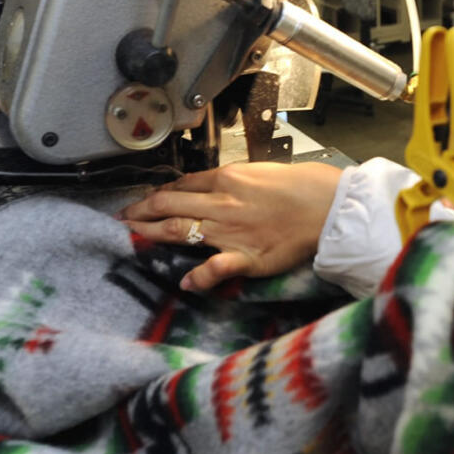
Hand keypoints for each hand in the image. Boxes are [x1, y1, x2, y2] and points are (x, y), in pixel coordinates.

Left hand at [118, 162, 343, 291]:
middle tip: (123, 218)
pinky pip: (215, 268)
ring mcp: (231, 231)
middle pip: (169, 205)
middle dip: (141, 212)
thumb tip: (211, 186)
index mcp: (227, 179)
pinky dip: (198, 276)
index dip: (157, 194)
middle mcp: (221, 203)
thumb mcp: (261, 172)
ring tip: (132, 237)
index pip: (181, 185)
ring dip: (152, 234)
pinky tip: (186, 282)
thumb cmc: (303, 186)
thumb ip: (233, 181)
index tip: (143, 201)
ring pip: (180, 229)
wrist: (330, 207)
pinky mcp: (247, 257)